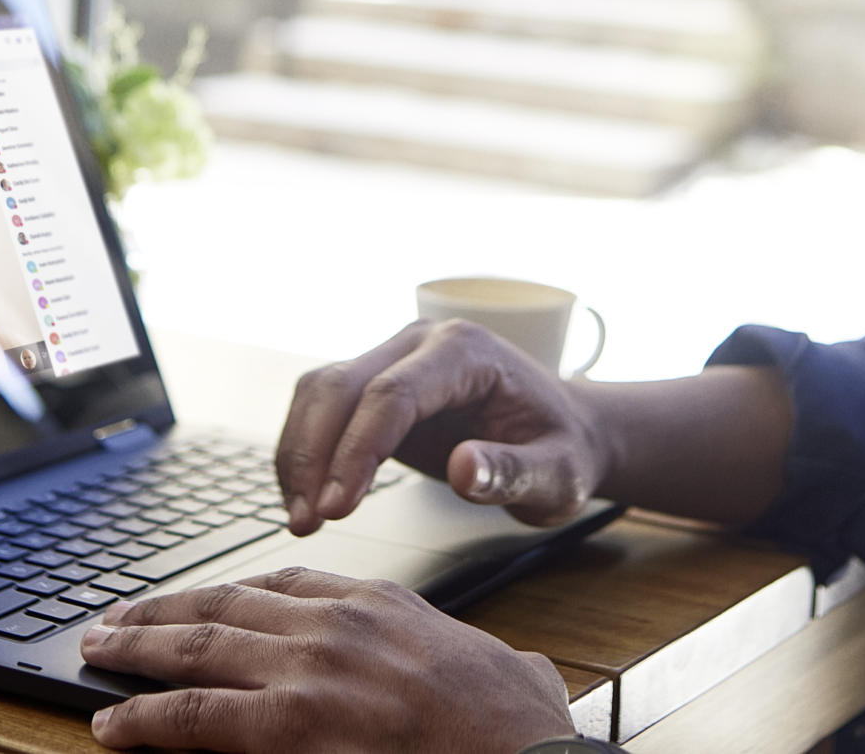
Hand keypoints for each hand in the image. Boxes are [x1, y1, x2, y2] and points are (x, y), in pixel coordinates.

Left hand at [81, 567, 575, 752]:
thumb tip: (523, 672)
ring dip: (134, 652)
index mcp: (381, 602)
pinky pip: (197, 717)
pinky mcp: (292, 726)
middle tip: (114, 620)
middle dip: (160, 611)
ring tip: (96, 657)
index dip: (226, 592)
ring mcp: (310, 671)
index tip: (196, 601)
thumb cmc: (521, 730)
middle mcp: (336, 623)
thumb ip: (482, 661)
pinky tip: (113, 727)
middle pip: (223, 604)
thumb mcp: (506, 668)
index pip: (284, 580)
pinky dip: (145, 719)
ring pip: (196, 649)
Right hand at [275, 319, 605, 533]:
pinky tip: (308, 497)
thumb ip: (512, 473)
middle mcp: (422, 343)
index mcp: (466, 352)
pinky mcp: (377, 385)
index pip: (392, 394)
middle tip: (309, 521)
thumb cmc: (563, 449)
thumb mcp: (558, 474)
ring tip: (303, 517)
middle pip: (341, 385)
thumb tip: (463, 470)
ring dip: (300, 453)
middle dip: (314, 455)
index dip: (357, 451)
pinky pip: (324, 409)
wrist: (564, 431)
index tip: (338, 507)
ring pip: (321, 392)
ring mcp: (395, 358)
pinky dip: (307, 452)